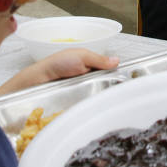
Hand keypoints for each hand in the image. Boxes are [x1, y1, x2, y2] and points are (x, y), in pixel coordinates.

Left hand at [0, 49, 119, 98]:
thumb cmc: (59, 63)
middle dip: (110, 90)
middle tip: (118, 98)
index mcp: (91, 64)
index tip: (128, 84)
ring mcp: (82, 90)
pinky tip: (96, 110)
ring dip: (101, 99)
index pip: (109, 71)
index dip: (117, 77)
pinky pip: (88, 104)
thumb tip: (118, 61)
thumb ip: (100, 60)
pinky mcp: (76, 102)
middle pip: (105, 85)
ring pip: (97, 96)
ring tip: (109, 107)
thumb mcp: (82, 56)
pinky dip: (92, 106)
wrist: (38, 80)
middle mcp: (88, 77)